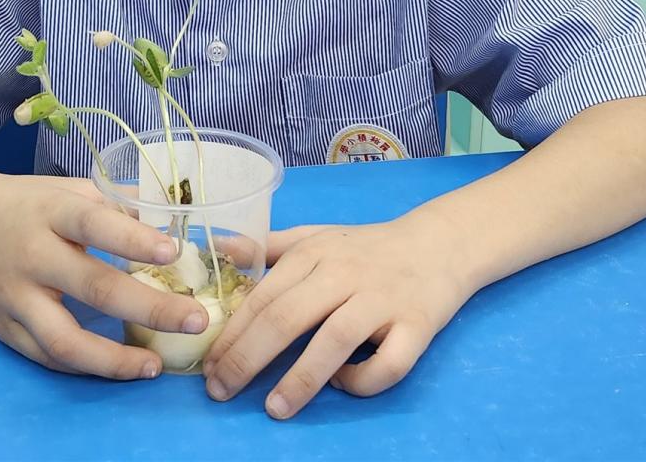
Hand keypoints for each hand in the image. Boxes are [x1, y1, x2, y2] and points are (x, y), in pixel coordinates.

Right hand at [0, 167, 209, 378]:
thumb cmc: (28, 203)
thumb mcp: (69, 190)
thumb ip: (115, 207)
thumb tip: (168, 226)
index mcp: (51, 212)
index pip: (95, 225)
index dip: (134, 240)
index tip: (174, 252)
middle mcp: (31, 255)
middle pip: (93, 288)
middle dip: (150, 308)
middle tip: (195, 319)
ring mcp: (14, 297)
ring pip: (64, 341)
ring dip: (114, 360)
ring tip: (153, 367)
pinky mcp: (3, 328)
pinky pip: (46, 357)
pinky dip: (84, 367)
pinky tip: (117, 367)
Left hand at [202, 213, 472, 417]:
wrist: (437, 244)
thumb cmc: (365, 248)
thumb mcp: (316, 237)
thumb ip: (269, 247)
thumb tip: (221, 252)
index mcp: (314, 253)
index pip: (263, 297)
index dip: (232, 334)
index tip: (209, 367)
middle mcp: (344, 274)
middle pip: (288, 317)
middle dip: (248, 358)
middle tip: (222, 391)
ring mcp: (381, 300)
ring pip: (335, 341)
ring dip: (301, 379)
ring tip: (274, 408)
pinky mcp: (416, 325)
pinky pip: (388, 363)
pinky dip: (363, 380)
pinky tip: (343, 385)